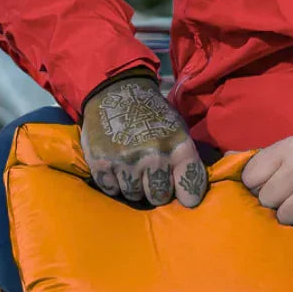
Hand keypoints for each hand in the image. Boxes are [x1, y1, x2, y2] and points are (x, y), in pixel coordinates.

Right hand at [79, 75, 208, 207]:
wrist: (116, 91)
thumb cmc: (152, 114)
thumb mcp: (178, 129)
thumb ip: (185, 158)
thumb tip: (190, 192)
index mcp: (178, 146)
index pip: (190, 185)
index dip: (189, 196)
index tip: (186, 199)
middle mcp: (154, 156)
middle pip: (160, 196)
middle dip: (158, 192)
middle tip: (153, 180)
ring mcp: (126, 161)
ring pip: (134, 195)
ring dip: (134, 187)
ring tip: (133, 170)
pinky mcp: (101, 163)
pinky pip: (111, 189)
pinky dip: (114, 182)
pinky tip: (117, 167)